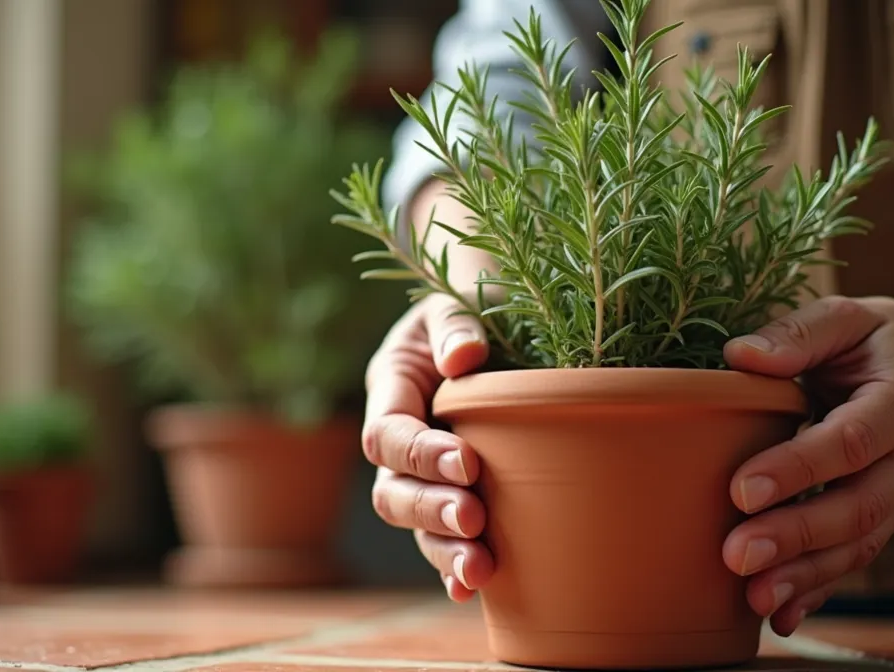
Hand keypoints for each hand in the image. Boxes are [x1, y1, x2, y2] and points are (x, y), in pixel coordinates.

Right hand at [362, 293, 493, 600]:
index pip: (387, 434)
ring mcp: (422, 475)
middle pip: (390, 491)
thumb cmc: (479, 303)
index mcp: (392, 389)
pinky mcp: (454, 495)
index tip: (468, 462)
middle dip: (430, 510)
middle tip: (475, 517)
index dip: (419, 454)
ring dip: (442, 550)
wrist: (505, 320)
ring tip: (480, 570)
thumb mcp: (459, 302)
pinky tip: (471, 591)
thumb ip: (456, 325)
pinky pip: (442, 541)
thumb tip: (464, 357)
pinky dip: (452, 570)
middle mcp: (400, 439)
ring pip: (413, 526)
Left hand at [721, 295, 893, 635]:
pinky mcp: (890, 518)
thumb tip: (740, 357)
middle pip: (855, 506)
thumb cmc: (882, 340)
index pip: (848, 442)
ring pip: (858, 544)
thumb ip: (799, 332)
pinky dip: (820, 590)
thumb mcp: (849, 316)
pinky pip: (857, 558)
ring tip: (752, 596)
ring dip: (805, 575)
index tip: (741, 489)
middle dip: (794, 536)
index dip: (796, 468)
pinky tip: (782, 616)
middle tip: (736, 555)